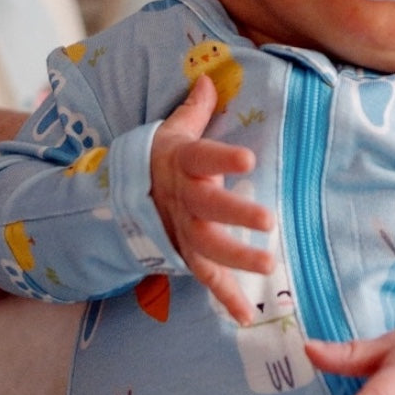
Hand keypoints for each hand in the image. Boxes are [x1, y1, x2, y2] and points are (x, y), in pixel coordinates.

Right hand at [150, 74, 273, 322]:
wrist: (126, 196)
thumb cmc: (163, 159)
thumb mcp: (173, 132)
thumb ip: (195, 110)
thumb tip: (209, 78)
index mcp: (183, 164)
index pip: (202, 157)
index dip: (223, 158)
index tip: (248, 158)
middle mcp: (183, 199)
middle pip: (210, 207)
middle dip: (237, 214)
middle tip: (268, 221)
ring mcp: (183, 230)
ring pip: (209, 246)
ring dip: (237, 257)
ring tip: (268, 266)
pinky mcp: (186, 254)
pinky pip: (206, 278)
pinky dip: (225, 298)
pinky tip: (246, 316)